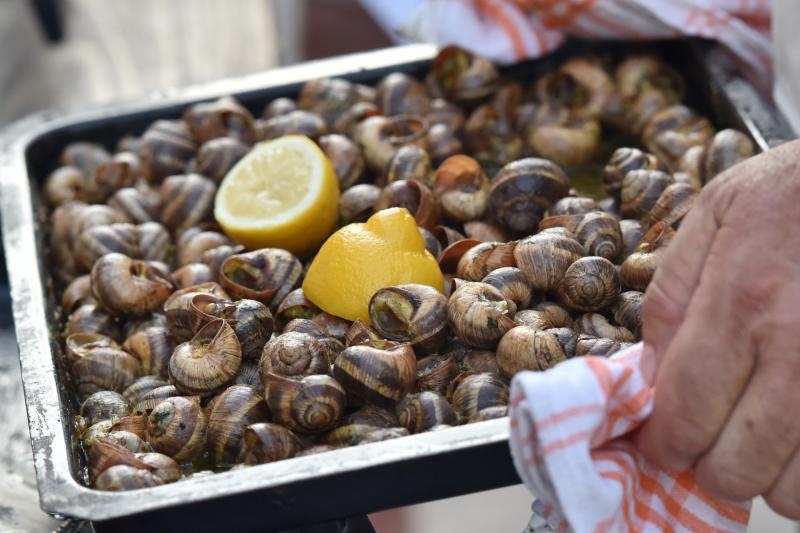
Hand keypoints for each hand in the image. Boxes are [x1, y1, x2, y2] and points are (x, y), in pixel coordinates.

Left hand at [634, 140, 799, 518]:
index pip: (685, 411)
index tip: (658, 447)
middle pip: (738, 466)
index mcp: (741, 301)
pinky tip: (799, 437)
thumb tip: (648, 370)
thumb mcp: (715, 214)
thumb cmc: (797, 188)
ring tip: (761, 442)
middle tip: (710, 444)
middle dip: (711, 468)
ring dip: (770, 479)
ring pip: (797, 490)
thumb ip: (672, 293)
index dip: (663, 445)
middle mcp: (797, 347)